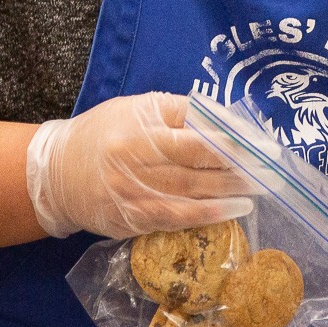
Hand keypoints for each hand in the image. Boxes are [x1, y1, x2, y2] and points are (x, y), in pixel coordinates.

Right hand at [26, 92, 255, 238]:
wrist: (55, 174)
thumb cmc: (105, 134)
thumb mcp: (136, 110)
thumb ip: (178, 114)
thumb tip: (230, 122)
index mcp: (141, 117)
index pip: (196, 119)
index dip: (233, 130)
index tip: (262, 138)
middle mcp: (137, 150)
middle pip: (199, 155)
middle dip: (241, 160)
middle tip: (272, 164)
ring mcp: (133, 186)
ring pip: (193, 188)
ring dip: (233, 189)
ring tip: (263, 186)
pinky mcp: (132, 215)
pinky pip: (177, 216)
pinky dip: (210, 214)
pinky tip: (236, 210)